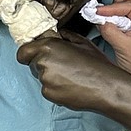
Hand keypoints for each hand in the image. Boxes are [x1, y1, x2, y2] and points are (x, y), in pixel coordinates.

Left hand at [16, 31, 130, 111]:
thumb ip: (64, 36)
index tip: (36, 55)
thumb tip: (57, 35)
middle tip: (62, 65)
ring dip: (51, 76)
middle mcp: (43, 63)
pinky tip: (70, 85)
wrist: (106, 87)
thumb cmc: (97, 64)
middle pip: (33, 64)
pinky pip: (47, 89)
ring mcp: (45, 80)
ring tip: (70, 76)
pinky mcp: (49, 94)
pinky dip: (55, 88)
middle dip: (44, 63)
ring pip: (41, 77)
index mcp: (48, 46)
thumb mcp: (82, 42)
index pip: (23, 52)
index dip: (29, 53)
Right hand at [95, 0, 130, 92]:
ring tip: (109, 20)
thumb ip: (109, 29)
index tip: (99, 12)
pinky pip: (126, 13)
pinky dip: (116, 14)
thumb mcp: (122, 46)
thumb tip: (98, 18)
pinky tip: (110, 23)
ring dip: (118, 7)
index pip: (130, 5)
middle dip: (119, 0)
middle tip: (107, 12)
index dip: (113, 7)